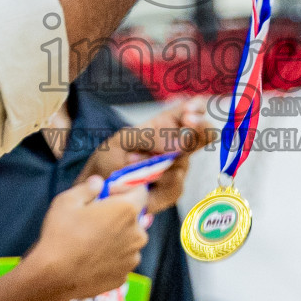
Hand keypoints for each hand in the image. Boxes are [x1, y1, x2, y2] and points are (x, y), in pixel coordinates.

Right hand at [27, 179, 147, 300]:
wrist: (53, 277)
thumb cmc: (60, 234)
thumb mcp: (68, 201)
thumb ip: (89, 188)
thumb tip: (99, 183)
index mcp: (127, 210)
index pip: (140, 192)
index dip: (124, 190)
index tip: (106, 195)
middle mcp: (137, 234)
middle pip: (134, 218)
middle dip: (119, 216)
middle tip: (95, 220)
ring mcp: (132, 258)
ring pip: (129, 241)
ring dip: (117, 238)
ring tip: (91, 242)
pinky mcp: (123, 276)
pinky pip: (121, 261)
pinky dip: (111, 258)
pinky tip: (91, 259)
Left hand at [77, 100, 213, 214]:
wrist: (97, 187)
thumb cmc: (111, 157)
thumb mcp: (124, 140)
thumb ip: (152, 137)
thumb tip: (180, 143)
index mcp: (167, 125)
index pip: (192, 111)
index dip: (197, 109)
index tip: (191, 111)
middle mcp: (178, 145)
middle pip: (203, 135)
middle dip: (198, 130)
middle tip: (189, 122)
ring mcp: (178, 168)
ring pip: (184, 163)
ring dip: (164, 161)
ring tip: (136, 160)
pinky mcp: (172, 191)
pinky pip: (174, 187)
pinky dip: (158, 184)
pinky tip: (146, 181)